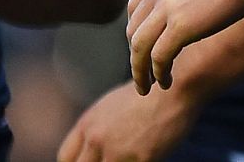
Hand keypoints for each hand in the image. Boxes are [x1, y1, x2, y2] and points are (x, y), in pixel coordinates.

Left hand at [57, 82, 199, 161]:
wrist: (178, 88)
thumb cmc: (152, 94)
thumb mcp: (114, 105)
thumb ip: (99, 126)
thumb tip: (95, 146)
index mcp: (88, 124)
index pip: (65, 158)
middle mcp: (96, 138)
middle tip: (115, 160)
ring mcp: (117, 150)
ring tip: (133, 157)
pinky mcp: (140, 159)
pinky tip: (149, 156)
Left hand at [126, 0, 243, 93]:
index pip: (135, 6)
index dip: (136, 29)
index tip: (146, 43)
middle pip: (133, 29)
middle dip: (135, 53)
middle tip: (143, 70)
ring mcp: (167, 8)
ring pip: (139, 47)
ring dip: (140, 70)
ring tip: (147, 86)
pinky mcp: (181, 26)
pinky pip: (159, 56)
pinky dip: (159, 73)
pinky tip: (166, 83)